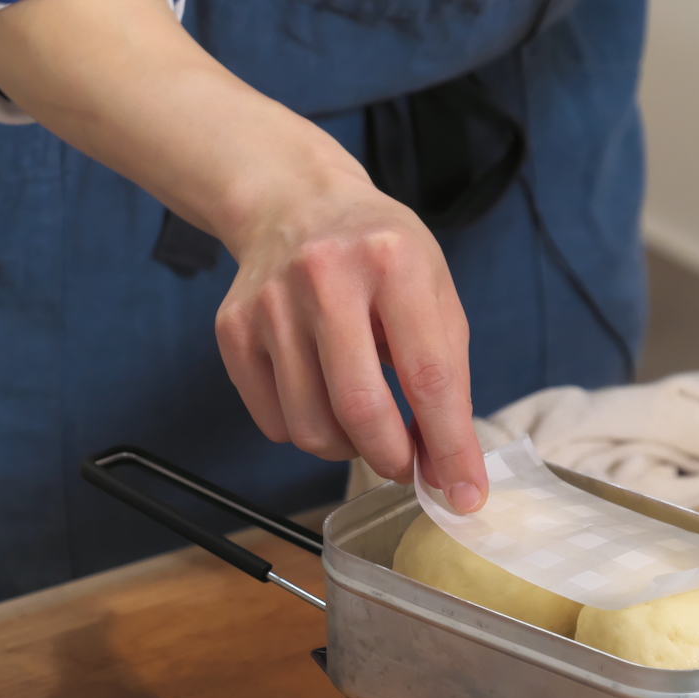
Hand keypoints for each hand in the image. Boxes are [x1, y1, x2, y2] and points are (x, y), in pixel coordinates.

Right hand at [0, 0, 489, 511]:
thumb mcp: (436, 291)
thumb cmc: (381, 256)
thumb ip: (449, 376)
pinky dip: (306, 431)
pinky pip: (274, 421)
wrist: (296, 202)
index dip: (449, 445)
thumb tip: (451, 467)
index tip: (464, 495)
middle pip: (359, 408)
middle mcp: (325, 277)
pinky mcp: (233, 329)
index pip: (428, 376)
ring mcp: (270, 304)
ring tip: (366, 424)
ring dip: (348, 449)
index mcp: (393, 261)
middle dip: (393, 458)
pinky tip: (324, 399)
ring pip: (310, 427)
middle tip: (408, 466)